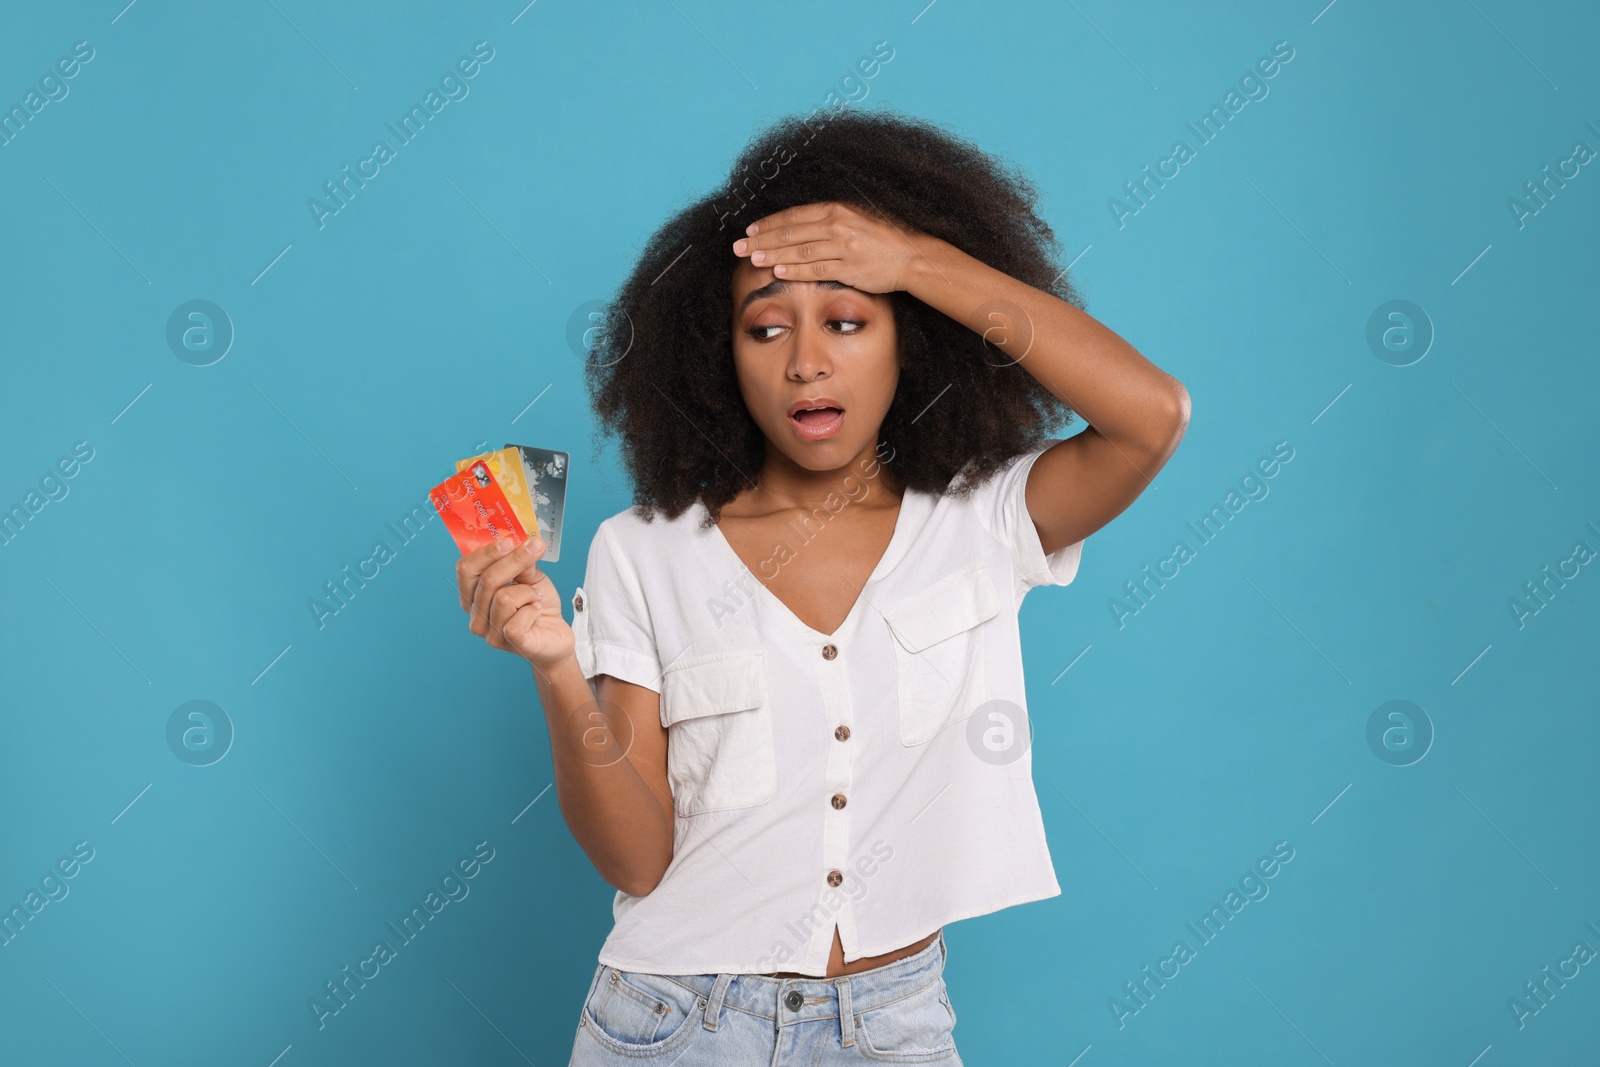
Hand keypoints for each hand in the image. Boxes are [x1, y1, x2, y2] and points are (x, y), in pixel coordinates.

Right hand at [455, 535, 573, 669]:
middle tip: (534, 548)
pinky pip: (516, 621)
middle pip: (486, 580)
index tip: (509, 540)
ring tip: (536, 597)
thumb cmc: (537, 605)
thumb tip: (523, 542)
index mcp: (473, 596)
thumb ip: (521, 562)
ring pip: (503, 598)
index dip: (486, 552)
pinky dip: (532, 610)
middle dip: (513, 561)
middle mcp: (476, 615)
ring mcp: (490, 632)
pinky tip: (537, 611)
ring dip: (528, 592)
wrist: (556, 634)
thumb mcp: (530, 577)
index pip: (466, 569)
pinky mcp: (509, 643)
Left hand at [730, 200, 927, 294]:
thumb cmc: (882, 238)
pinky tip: (777, 270)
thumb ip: (828, 220)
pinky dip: (795, 270)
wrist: (912, 256)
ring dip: (772, 254)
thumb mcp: (855, 218)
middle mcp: (837, 224)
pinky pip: (815, 269)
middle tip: (738, 247)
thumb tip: (798, 227)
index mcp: (836, 209)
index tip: (749, 231)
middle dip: (761, 240)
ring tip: (751, 259)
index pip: (794, 216)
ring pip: (798, 250)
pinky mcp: (848, 268)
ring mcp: (842, 246)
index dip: (769, 223)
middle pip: (790, 232)